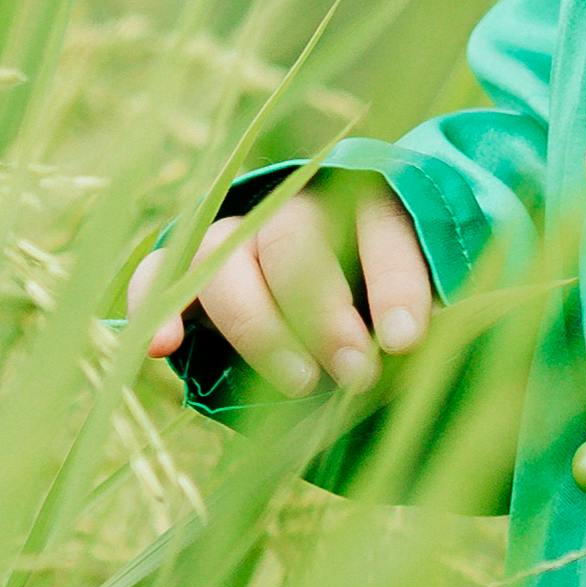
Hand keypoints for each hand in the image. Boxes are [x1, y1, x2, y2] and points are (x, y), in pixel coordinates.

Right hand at [142, 177, 436, 397]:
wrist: (323, 295)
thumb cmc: (383, 314)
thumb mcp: (412, 312)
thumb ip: (415, 325)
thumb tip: (429, 358)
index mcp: (363, 204)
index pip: (379, 231)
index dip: (393, 284)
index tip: (405, 342)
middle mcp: (293, 209)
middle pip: (296, 242)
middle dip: (326, 312)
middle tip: (357, 373)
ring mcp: (233, 233)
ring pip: (226, 257)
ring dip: (258, 323)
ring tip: (299, 382)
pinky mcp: (184, 265)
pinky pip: (158, 272)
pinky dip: (156, 305)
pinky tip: (163, 346)